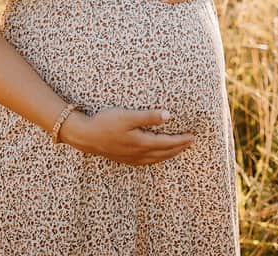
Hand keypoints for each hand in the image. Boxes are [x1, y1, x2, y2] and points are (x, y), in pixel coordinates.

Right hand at [59, 107, 195, 164]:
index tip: (193, 137)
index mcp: (141, 142)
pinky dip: (156, 159)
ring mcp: (131, 158)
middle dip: (179, 148)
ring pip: (156, 159)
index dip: (181, 140)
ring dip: (169, 155)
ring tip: (178, 150)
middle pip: (164, 153)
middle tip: (190, 143)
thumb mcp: (127, 116)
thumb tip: (169, 115)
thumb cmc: (105, 123)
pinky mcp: (124, 159)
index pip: (167, 143)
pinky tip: (156, 157)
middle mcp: (138, 153)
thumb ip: (148, 116)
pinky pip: (146, 162)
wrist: (85, 136)